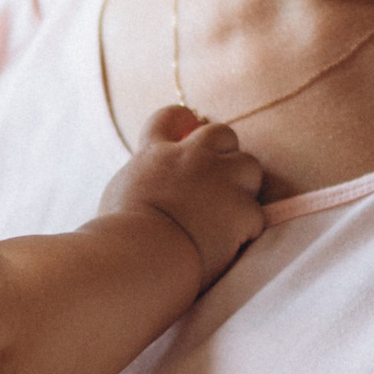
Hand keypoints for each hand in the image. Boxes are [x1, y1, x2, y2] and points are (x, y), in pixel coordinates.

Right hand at [102, 106, 265, 287]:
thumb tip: (146, 186)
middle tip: (219, 178)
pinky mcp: (243, 210)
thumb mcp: (118, 194)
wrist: (143, 256)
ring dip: (244, 185)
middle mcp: (192, 158)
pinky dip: (247, 229)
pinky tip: (231, 246)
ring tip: (229, 213)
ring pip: (250, 165)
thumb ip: (140, 180)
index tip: (189, 126)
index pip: (170, 117)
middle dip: (224, 151)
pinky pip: (256, 214)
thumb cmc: (119, 233)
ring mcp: (221, 180)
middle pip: (221, 133)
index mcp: (156, 153)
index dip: (183, 120)